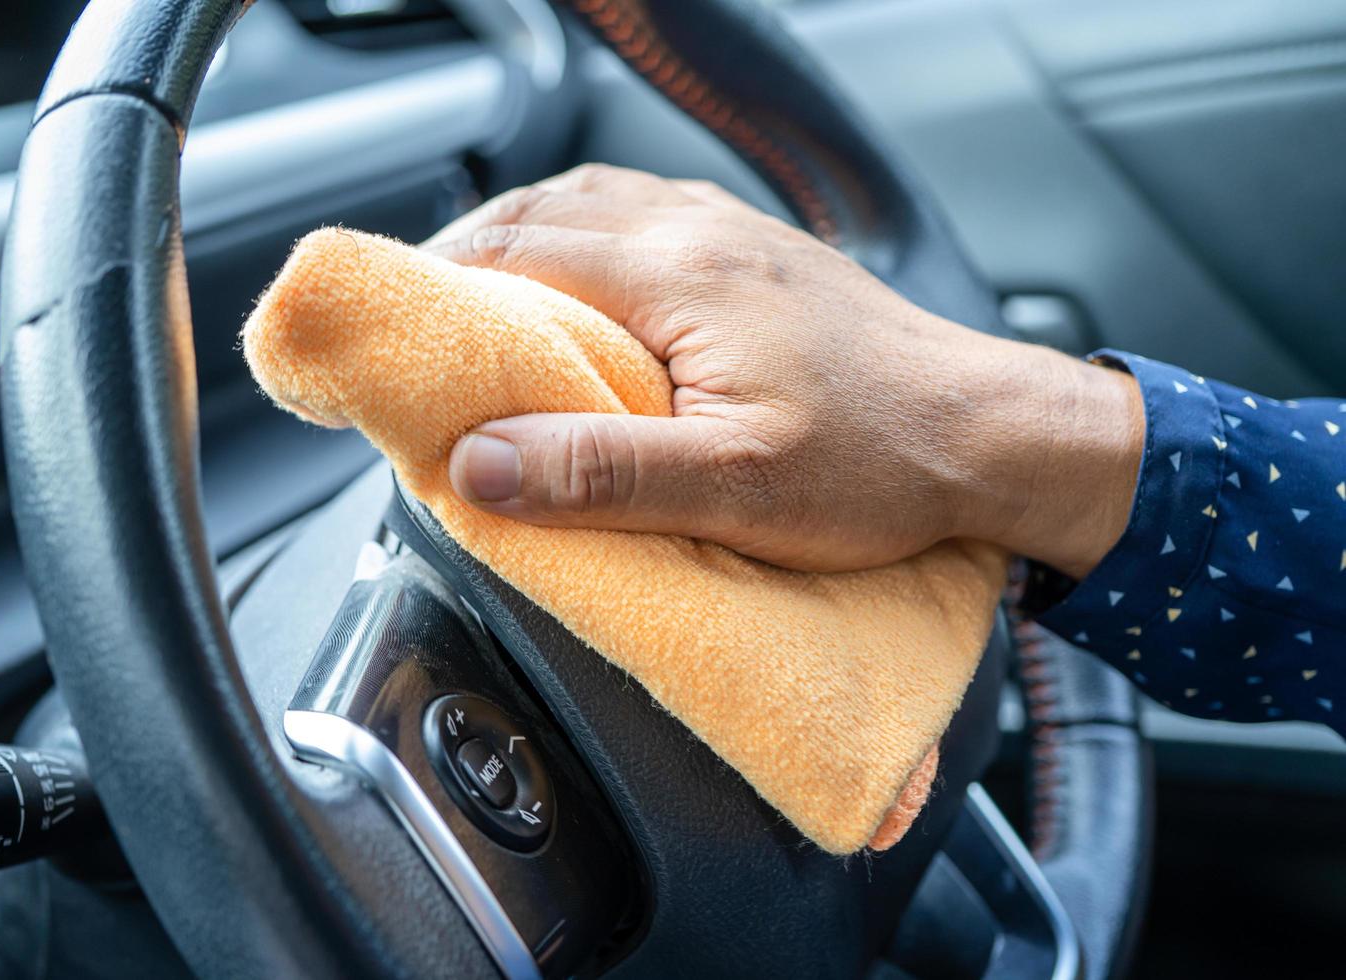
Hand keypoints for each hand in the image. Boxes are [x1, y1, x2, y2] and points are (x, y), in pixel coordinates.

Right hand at [421, 164, 1142, 577]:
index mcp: (678, 274)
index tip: (385, 331)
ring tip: (481, 296)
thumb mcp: (734, 488)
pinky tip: (586, 280)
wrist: (991, 434)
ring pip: (593, 203)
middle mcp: (700, 231)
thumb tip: (478, 464)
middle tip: (417, 320)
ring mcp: (733, 234)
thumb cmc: (881, 461)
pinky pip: (646, 217)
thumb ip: (599, 472)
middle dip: (465, 258)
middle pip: (543, 213)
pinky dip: (587, 238)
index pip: (515, 253)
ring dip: (524, 239)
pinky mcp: (760, 256)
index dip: (434, 288)